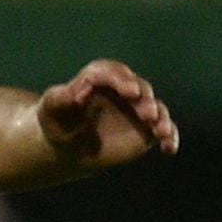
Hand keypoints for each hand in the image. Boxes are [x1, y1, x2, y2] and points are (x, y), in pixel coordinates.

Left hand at [34, 59, 178, 170]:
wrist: (67, 146)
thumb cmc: (58, 121)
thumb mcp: (52, 109)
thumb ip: (60, 98)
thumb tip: (73, 93)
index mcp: (99, 78)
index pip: (112, 73)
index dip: (123, 81)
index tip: (130, 91)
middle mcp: (124, 89)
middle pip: (140, 89)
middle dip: (144, 100)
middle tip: (147, 112)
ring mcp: (138, 108)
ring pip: (156, 109)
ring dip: (160, 119)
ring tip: (160, 131)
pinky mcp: (147, 128)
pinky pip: (163, 130)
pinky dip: (169, 137)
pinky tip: (169, 149)